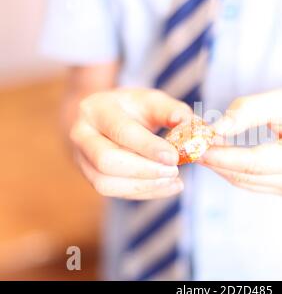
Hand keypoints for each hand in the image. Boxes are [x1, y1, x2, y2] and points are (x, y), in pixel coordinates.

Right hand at [70, 88, 192, 199]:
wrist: (106, 119)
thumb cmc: (133, 108)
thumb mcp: (153, 101)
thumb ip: (172, 110)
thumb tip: (188, 123)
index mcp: (96, 108)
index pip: (121, 131)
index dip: (148, 146)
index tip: (174, 157)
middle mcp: (81, 134)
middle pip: (106, 160)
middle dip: (144, 170)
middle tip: (174, 170)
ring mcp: (82, 159)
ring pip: (105, 183)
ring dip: (143, 186)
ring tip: (173, 181)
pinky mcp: (91, 177)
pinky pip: (114, 192)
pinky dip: (143, 193)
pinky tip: (167, 187)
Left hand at [200, 86, 281, 195]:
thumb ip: (248, 112)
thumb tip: (214, 129)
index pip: (253, 162)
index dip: (221, 155)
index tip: (194, 146)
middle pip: (244, 176)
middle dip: (214, 161)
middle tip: (188, 144)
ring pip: (243, 181)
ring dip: (219, 165)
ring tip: (198, 146)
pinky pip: (249, 181)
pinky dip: (230, 168)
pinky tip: (217, 153)